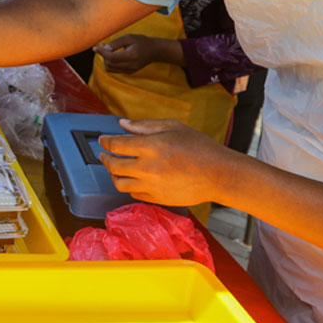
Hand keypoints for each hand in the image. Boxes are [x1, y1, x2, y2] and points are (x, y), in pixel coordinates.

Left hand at [93, 33, 158, 73]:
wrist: (154, 51)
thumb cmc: (141, 41)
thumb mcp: (128, 38)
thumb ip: (115, 43)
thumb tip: (103, 48)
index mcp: (132, 55)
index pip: (112, 57)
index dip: (101, 52)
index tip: (94, 48)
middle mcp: (132, 65)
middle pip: (110, 64)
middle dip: (103, 55)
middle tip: (102, 46)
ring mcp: (131, 70)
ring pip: (110, 69)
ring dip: (105, 60)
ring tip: (107, 50)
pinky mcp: (130, 72)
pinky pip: (115, 70)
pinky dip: (110, 64)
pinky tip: (112, 55)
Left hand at [97, 118, 237, 205]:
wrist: (220, 175)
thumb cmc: (199, 147)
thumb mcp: (173, 127)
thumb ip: (145, 125)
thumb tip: (123, 124)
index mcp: (150, 146)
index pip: (115, 145)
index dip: (105, 141)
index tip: (102, 140)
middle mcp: (147, 167)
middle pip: (113, 165)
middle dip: (104, 158)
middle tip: (104, 154)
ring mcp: (151, 185)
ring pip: (119, 182)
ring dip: (113, 174)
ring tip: (115, 168)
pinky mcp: (157, 198)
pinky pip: (133, 194)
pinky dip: (129, 186)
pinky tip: (132, 179)